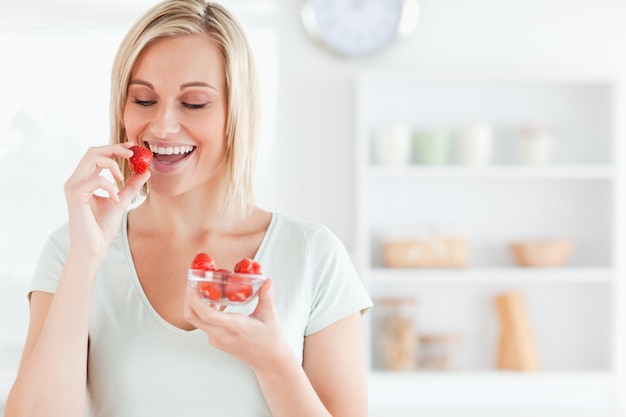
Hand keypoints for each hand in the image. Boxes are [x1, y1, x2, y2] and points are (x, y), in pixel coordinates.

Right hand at [63, 143, 149, 257]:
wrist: (94, 247)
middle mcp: (75, 180)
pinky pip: (96, 180)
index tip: (132, 147)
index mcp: (84, 180)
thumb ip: (131, 186)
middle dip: (114, 149)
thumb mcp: (121, 201)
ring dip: (112, 164)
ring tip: (121, 179)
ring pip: (92, 159)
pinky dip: (110, 187)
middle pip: (92, 151)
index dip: (114, 148)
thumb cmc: (102, 227)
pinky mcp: (75, 195)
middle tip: (132, 154)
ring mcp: (73, 187)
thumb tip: (146, 171)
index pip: (96, 154)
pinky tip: (115, 199)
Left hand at [183, 279, 291, 371]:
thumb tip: (268, 281)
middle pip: (193, 317)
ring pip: (196, 321)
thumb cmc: (270, 341)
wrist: (269, 361)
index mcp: (234, 327)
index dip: (195, 299)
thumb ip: (266, 297)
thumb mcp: (269, 316)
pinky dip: (202, 312)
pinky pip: (203, 324)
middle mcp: (221, 335)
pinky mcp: (217, 341)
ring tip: (203, 290)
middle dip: (189, 299)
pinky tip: (214, 302)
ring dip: (195, 305)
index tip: (192, 286)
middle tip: (193, 283)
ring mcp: (217, 340)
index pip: (206, 315)